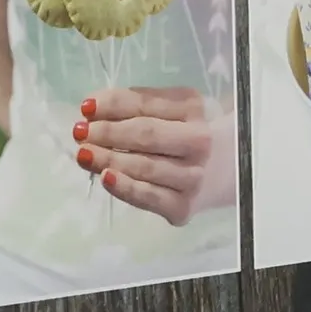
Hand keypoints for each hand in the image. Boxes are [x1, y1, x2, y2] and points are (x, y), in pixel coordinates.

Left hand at [73, 88, 232, 227]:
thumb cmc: (189, 134)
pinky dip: (125, 188)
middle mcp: (199, 143)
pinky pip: (149, 198)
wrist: (230, 170)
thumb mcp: (173, 109)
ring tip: (84, 153)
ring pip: (144, 167)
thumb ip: (138, 104)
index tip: (85, 107)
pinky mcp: (183, 207)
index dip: (112, 105)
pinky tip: (105, 178)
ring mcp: (193, 178)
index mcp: (194, 110)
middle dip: (107, 133)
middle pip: (145, 135)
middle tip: (80, 132)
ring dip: (108, 159)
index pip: (145, 105)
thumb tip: (92, 108)